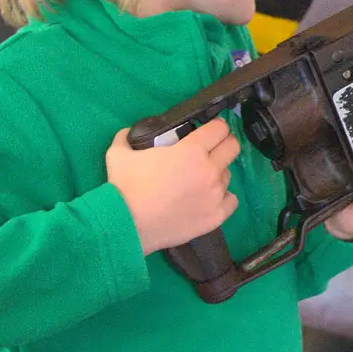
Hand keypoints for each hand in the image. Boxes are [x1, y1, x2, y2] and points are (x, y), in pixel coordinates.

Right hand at [107, 120, 241, 255]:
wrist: (126, 225)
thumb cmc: (125, 187)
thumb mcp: (119, 154)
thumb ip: (126, 138)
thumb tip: (127, 133)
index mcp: (192, 150)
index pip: (220, 129)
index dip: (215, 126)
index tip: (209, 131)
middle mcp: (210, 170)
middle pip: (233, 147)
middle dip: (224, 144)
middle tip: (210, 150)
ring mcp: (215, 194)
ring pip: (228, 175)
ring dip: (218, 173)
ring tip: (201, 180)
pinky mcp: (216, 216)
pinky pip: (231, 201)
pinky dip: (223, 198)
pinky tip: (209, 198)